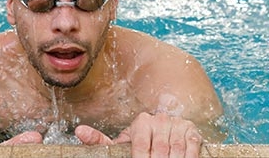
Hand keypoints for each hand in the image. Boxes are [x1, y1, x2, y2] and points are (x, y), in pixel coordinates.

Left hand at [75, 112, 201, 157]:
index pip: (140, 146)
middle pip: (159, 151)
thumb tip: (78, 131)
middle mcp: (159, 119)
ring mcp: (176, 124)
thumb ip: (100, 140)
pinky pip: (191, 148)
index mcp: (141, 122)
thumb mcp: (121, 144)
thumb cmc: (140, 144)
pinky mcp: (191, 131)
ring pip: (175, 151)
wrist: (165, 135)